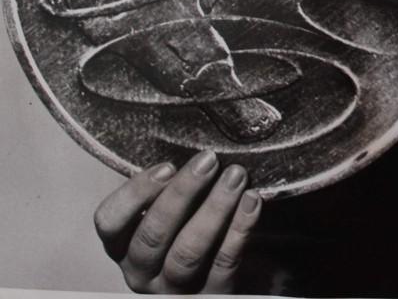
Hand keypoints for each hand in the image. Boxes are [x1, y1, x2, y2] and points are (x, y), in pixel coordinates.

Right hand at [93, 150, 261, 292]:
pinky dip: (240, 229)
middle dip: (182, 193)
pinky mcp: (212, 297)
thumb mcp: (170, 213)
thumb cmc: (191, 231)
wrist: (223, 277)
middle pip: (153, 236)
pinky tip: (252, 201)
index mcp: (123, 247)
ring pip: (187, 252)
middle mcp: (142, 273)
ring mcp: (175, 291)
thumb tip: (192, 149)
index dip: (135, 194)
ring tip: (236, 176)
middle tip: (209, 161)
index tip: (166, 166)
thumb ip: (168, 189)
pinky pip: (224, 263)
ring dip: (214, 209)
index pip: (109, 223)